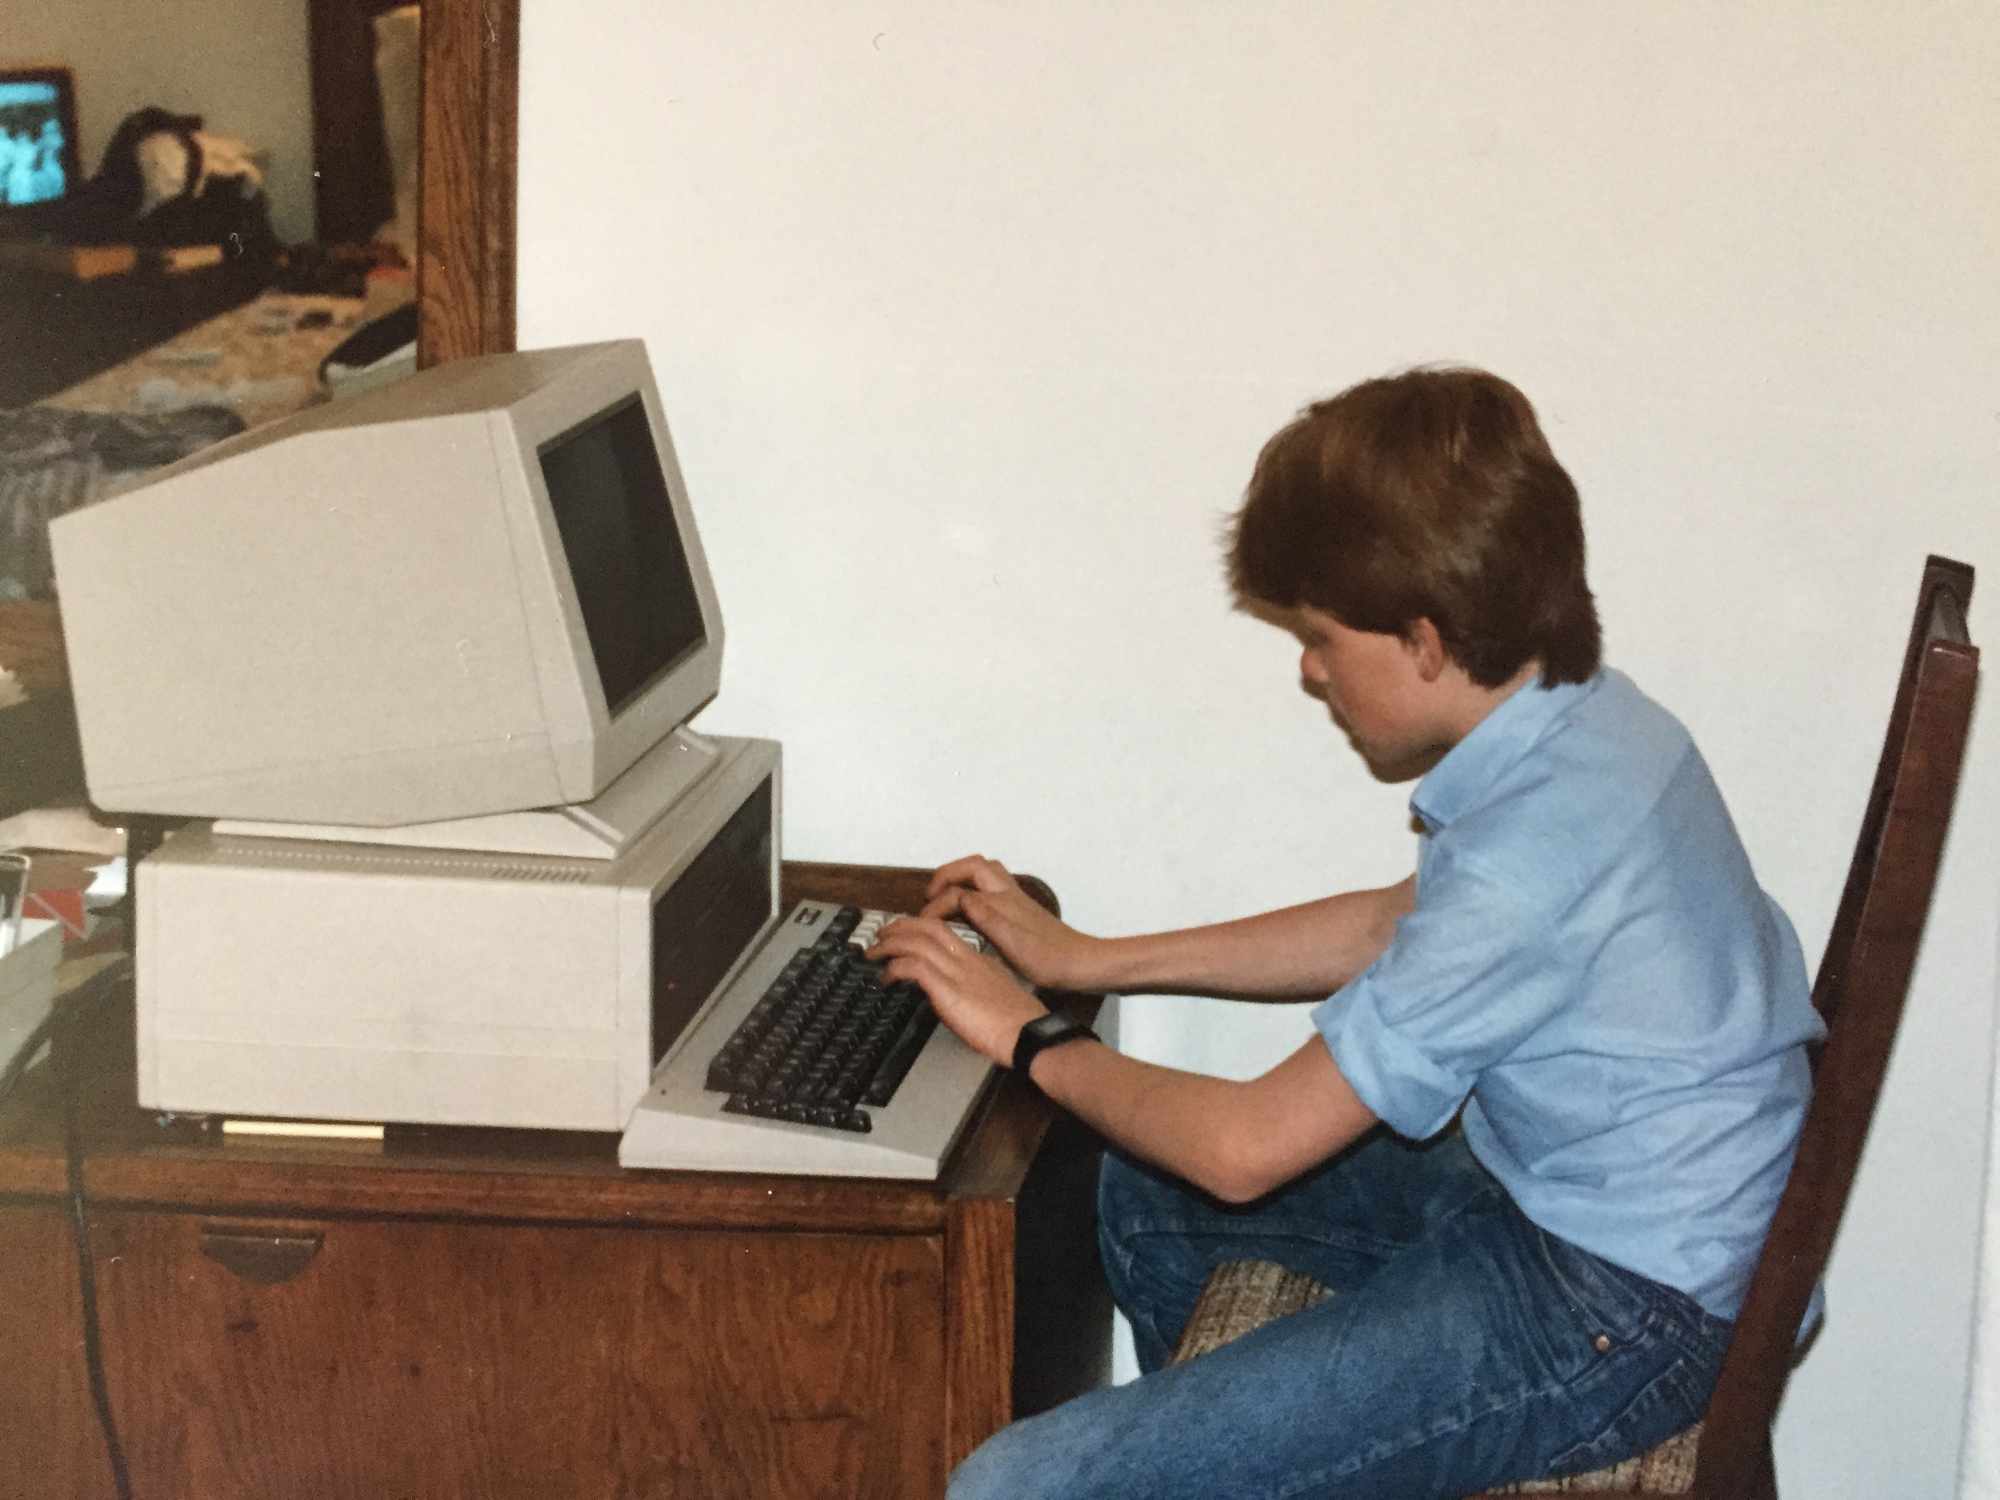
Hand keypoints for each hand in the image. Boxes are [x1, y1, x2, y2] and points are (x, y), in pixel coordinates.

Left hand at [867, 916, 1046, 1068]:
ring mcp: (958, 972)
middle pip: (928, 927)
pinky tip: (888, 975)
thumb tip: (953, 995)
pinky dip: (896, 966)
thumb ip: (973, 989)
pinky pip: (915, 966)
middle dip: (900, 926)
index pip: (944, 933)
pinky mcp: (949, 989)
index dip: (920, 929)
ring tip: (874, 952)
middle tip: (881, 933)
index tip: (905, 934)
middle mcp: (967, 959)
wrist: (1027, 1034)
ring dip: (891, 943)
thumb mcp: (994, 997)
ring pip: (918, 941)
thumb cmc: (1017, 1024)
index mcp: (979, 960)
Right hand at [918, 855, 1101, 990]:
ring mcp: (1016, 900)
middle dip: (948, 874)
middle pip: (975, 865)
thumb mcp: (1013, 943)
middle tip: (931, 895)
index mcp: (1003, 902)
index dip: (937, 904)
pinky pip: (992, 886)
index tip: (924, 922)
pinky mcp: (1021, 911)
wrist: (1080, 964)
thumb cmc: (1048, 960)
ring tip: (946, 898)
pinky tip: (970, 913)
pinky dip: (974, 889)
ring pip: (985, 873)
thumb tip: (961, 897)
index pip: (959, 891)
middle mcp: (1009, 894)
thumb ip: (987, 918)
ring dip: (962, 878)